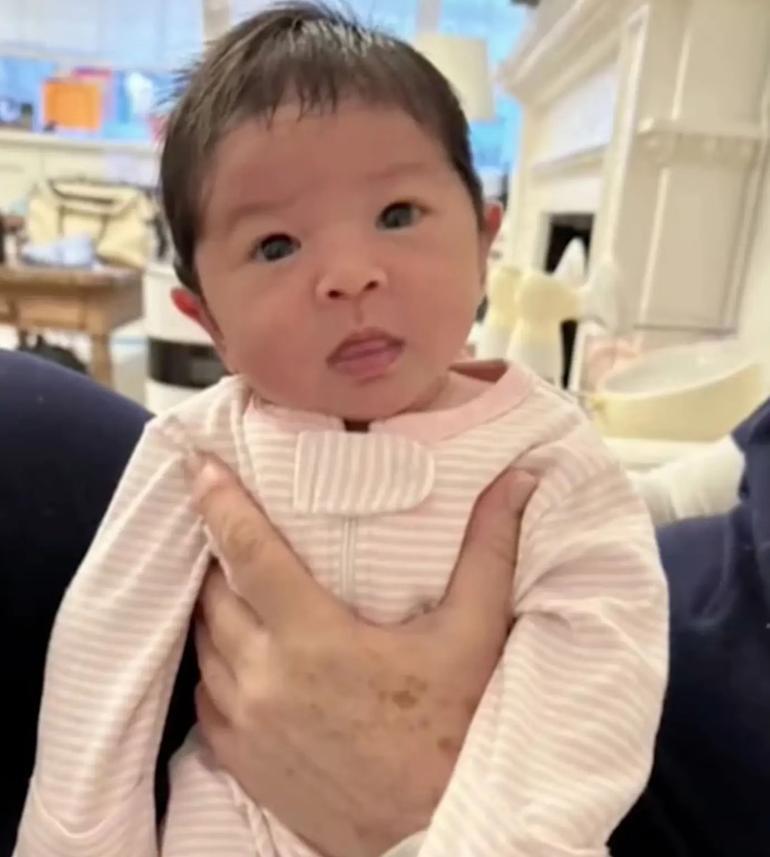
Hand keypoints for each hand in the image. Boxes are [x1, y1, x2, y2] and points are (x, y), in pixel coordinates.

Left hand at [191, 450, 532, 856]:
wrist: (432, 835)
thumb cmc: (453, 733)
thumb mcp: (475, 636)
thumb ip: (490, 551)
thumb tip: (519, 482)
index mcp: (317, 639)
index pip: (250, 553)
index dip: (221, 502)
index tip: (199, 466)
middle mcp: (267, 679)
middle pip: (215, 593)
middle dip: (219, 552)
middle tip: (231, 525)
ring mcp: (247, 724)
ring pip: (204, 642)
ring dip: (216, 606)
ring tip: (235, 581)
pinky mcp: (241, 761)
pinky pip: (205, 696)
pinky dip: (215, 662)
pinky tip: (240, 651)